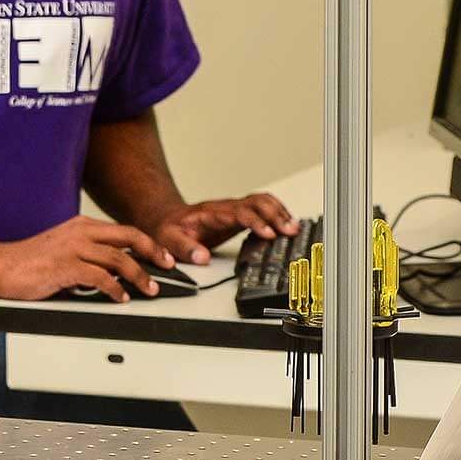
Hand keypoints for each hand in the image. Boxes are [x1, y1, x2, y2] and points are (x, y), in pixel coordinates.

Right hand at [0, 216, 172, 302]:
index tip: (162, 257)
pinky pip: (100, 278)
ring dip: (139, 276)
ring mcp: (72, 248)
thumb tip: (114, 272)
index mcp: (80, 226)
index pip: (123, 231)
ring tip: (149, 289)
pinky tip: (120, 297)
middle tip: (167, 267)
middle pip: (128, 237)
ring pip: (118, 258)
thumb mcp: (62, 250)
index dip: (148, 243)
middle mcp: (78, 232)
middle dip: (153, 253)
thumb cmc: (28, 262)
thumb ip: (87, 255)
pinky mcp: (64, 267)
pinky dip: (115, 289)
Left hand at [147, 193, 297, 266]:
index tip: (269, 234)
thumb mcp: (168, 239)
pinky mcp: (239, 215)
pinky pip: (262, 207)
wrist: (166, 219)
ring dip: (279, 212)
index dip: (256, 222)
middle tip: (290, 231)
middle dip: (275, 215)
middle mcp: (225, 208)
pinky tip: (287, 224)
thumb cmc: (168, 229)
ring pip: (262, 201)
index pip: (239, 213)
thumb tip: (202, 258)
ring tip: (294, 228)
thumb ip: (184, 248)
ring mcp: (233, 210)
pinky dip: (277, 213)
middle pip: (256, 202)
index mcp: (211, 213)